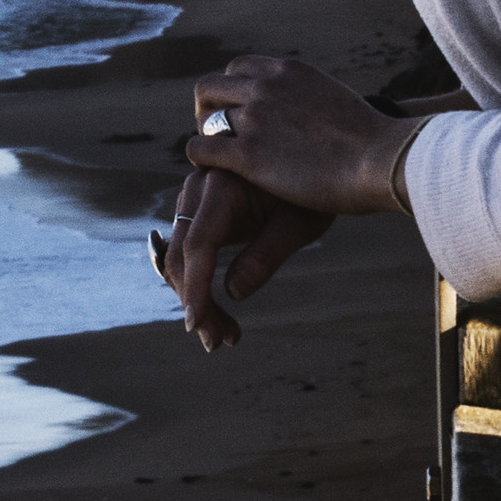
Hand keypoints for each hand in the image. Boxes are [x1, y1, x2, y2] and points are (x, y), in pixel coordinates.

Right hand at [157, 162, 337, 351]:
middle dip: (196, 301)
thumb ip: (264, 256)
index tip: (197, 325)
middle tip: (220, 342)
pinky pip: (190, 247)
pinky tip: (220, 307)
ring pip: (181, 253)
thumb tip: (233, 293)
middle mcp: (200, 186)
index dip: (195, 287)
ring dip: (197, 295)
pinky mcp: (201, 207)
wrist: (320, 158)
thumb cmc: (315, 190)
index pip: (199, 244)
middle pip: (182, 253)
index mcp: (224, 184)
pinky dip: (200, 279)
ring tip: (227, 333)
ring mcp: (196, 195)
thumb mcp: (298, 224)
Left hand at [185, 51, 417, 219]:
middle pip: (212, 86)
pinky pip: (201, 147)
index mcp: (289, 71)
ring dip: (205, 134)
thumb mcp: (338, 100)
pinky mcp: (248, 154)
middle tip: (217, 132)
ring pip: (205, 117)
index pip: (239, 68)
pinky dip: (199, 157)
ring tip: (215, 154)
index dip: (232, 91)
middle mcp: (266, 87)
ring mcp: (255, 118)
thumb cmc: (376, 142)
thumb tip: (311, 114)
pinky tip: (210, 171)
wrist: (385, 159)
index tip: (238, 111)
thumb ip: (311, 100)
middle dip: (209, 108)